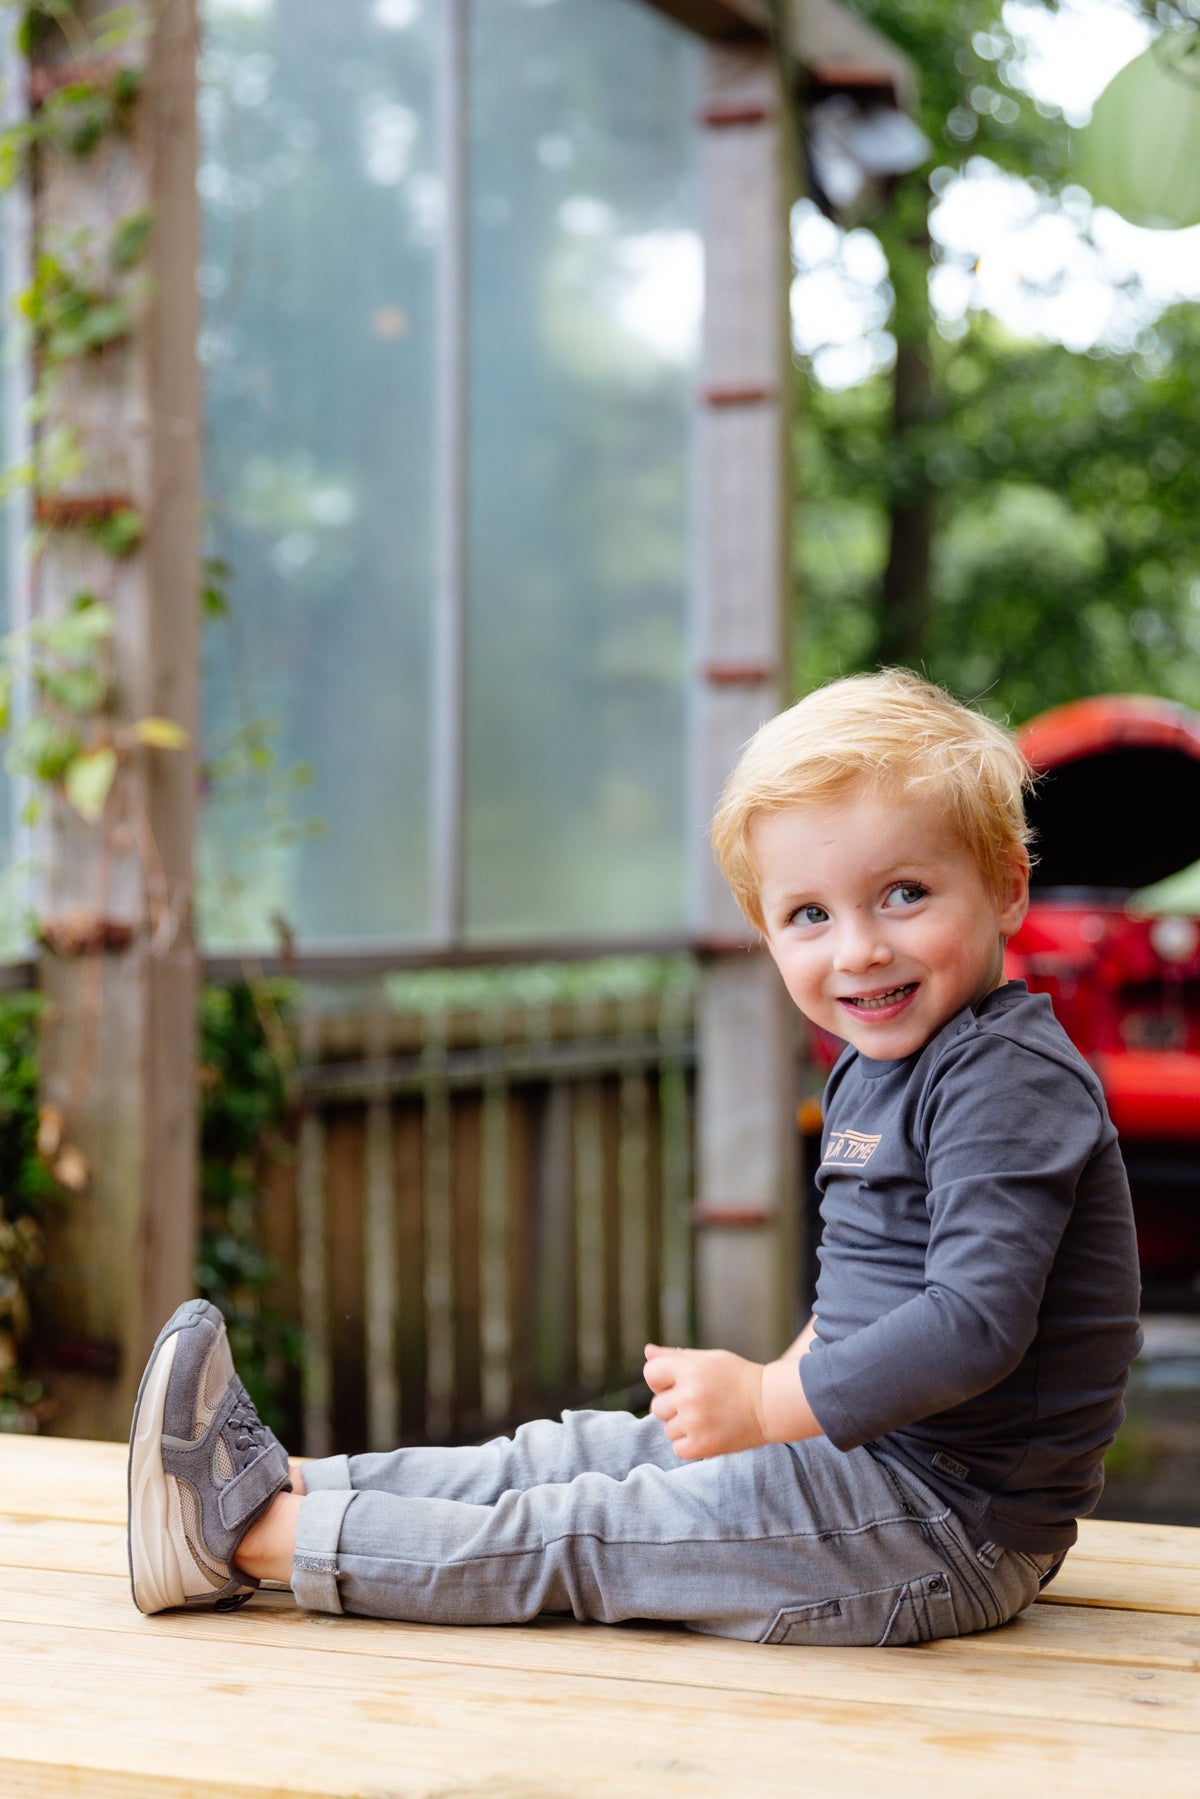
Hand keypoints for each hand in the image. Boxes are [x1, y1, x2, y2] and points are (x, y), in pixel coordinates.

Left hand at [642, 1344, 766, 1459]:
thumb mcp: (709, 1359)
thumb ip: (675, 1356)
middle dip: (673, 1406)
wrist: (769, 1404)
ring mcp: (695, 1422)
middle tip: (699, 1403)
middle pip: (657, 1407)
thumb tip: (648, 1352)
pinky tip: (708, 1432)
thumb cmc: (737, 1378)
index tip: (679, 1384)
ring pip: (668, 1429)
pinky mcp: (703, 1445)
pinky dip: (690, 1444)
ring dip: (683, 1426)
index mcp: (690, 1370)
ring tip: (707, 1417)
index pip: (651, 1374)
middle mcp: (690, 1395)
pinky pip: (678, 1449)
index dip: (662, 1380)